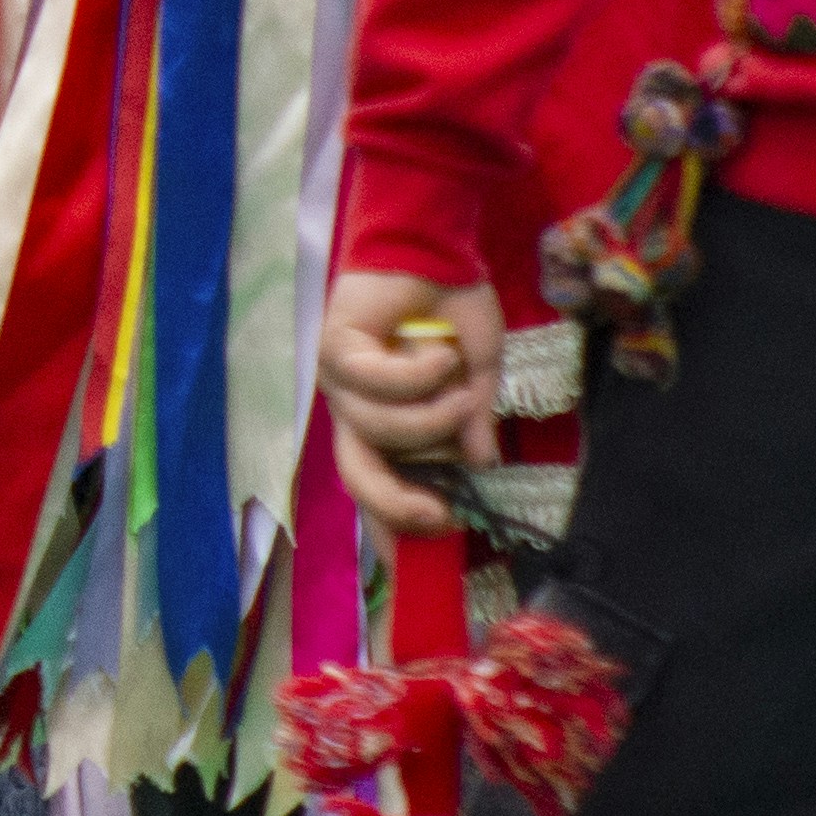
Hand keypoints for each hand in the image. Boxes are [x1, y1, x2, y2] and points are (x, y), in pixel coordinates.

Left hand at [317, 264, 501, 537]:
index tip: (410, 569)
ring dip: (431, 418)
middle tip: (441, 517)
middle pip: (356, 475)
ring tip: (461, 386)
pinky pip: (377, 385)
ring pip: (378, 431)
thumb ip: (473, 421)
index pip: (377, 486)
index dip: (389, 528)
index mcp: (385, 422)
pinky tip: (439, 351)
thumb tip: (481, 465)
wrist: (437, 245)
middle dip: (396, 506)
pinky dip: (418, 374)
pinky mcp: (335, 348)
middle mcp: (355, 408)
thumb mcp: (476, 376)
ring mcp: (340, 382)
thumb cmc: (453, 310)